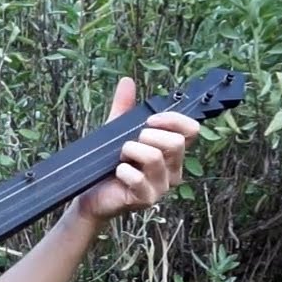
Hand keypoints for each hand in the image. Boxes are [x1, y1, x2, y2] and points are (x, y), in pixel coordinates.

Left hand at [75, 77, 200, 223]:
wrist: (90, 194)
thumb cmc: (108, 165)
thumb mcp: (116, 133)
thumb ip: (124, 108)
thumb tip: (127, 81)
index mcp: (172, 152)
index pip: (191, 130)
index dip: (173, 120)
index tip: (150, 119)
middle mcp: (172, 170)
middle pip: (176, 143)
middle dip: (148, 136)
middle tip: (129, 144)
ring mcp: (161, 187)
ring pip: (155, 158)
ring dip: (131, 151)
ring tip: (120, 157)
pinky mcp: (146, 200)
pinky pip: (138, 179)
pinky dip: (123, 171)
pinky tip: (116, 173)